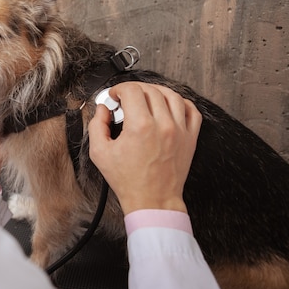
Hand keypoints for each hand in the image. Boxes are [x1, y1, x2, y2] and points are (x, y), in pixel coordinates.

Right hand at [87, 82, 201, 214]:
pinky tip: (169, 105)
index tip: (115, 96)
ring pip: (172, 95)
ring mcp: (180, 130)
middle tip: (126, 97)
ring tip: (146, 97)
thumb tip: (102, 110)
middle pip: (150, 90)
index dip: (119, 88)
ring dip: (156, 91)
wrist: (152, 200)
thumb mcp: (100, 153)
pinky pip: (191, 110)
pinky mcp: (190, 138)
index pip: (132, 91)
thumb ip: (97, 126)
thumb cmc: (128, 180)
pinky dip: (180, 102)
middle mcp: (163, 125)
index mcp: (140, 127)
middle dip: (135, 89)